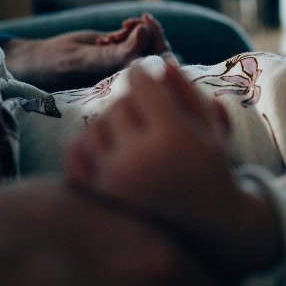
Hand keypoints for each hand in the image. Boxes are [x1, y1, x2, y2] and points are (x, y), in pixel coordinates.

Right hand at [4, 13, 172, 90]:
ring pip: (150, 44)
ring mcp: (127, 65)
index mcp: (129, 89)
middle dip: (149, 33)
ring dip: (137, 31)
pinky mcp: (120, 53)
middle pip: (161, 54)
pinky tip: (109, 35)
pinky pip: (138, 39)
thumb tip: (146, 32)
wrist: (40, 61)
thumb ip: (116, 51)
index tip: (143, 22)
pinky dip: (130, 30)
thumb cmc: (60, 66)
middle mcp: (131, 78)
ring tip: (112, 33)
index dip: (157, 41)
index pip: (162, 67)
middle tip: (130, 22)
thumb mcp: (86, 59)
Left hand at [63, 63, 282, 277]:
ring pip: (93, 127)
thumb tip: (160, 62)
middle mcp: (140, 157)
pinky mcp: (99, 196)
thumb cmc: (211, 167)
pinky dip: (86, 145)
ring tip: (129, 131)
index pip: (140, 84)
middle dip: (131, 103)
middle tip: (144, 111)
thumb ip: (186, 90)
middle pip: (117, 105)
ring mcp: (115, 179)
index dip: (143, 74)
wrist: (207, 223)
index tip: (146, 78)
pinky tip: (108, 148)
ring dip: (109, 123)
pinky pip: (75, 154)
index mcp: (172, 136)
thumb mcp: (211, 126)